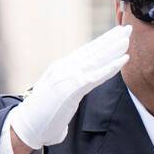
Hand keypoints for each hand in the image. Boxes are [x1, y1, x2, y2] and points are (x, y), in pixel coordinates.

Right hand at [7, 25, 130, 150]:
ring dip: (113, 49)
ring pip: (95, 59)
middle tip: (127, 28)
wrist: (26, 125)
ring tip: (127, 39)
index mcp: (61, 68)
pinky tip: (123, 59)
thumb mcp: (58, 94)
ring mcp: (66, 76)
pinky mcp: (70, 89)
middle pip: (91, 50)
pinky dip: (110, 67)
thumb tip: (80, 86)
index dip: (102, 42)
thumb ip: (70, 86)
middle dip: (110, 39)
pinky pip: (95, 75)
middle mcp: (64, 68)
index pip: (85, 51)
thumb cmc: (42, 115)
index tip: (117, 33)